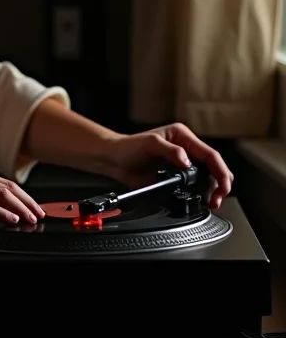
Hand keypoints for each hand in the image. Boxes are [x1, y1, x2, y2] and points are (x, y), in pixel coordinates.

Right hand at [0, 161, 44, 226]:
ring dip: (22, 208)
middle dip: (29, 202)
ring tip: (32, 220)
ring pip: (2, 194)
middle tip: (41, 215)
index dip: (23, 195)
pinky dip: (3, 213)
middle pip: (8, 186)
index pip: (4, 181)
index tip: (34, 207)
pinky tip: (12, 221)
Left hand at [105, 123, 233, 207]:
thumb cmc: (128, 147)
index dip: (219, 170)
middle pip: (213, 166)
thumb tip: (187, 161)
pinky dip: (202, 193)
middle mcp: (185, 148)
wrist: (114, 160)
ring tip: (212, 201)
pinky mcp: (176, 176)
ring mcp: (182, 163)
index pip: (209, 153)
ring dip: (213, 189)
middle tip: (218, 198)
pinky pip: (195, 185)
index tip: (222, 184)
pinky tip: (202, 200)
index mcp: (182, 136)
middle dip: (221, 182)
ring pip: (207, 176)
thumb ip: (170, 150)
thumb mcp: (150, 144)